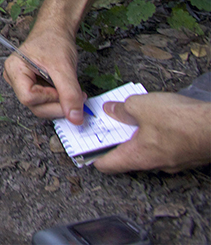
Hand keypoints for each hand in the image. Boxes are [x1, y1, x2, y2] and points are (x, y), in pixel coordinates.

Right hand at [2, 23, 86, 123]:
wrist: (56, 31)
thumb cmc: (54, 41)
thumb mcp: (64, 66)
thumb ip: (69, 93)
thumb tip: (75, 118)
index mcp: (14, 69)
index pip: (29, 97)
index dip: (50, 98)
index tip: (66, 91)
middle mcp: (14, 79)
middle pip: (35, 106)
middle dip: (58, 104)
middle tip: (77, 95)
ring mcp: (23, 84)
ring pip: (41, 107)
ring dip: (60, 103)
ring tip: (73, 91)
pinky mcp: (33, 87)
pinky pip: (45, 102)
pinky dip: (59, 100)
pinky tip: (66, 90)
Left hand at [94, 92, 210, 172]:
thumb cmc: (180, 121)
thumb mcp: (140, 106)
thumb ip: (121, 109)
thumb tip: (111, 110)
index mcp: (138, 157)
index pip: (108, 165)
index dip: (93, 156)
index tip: (85, 148)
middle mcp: (154, 164)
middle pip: (128, 157)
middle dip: (116, 140)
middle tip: (107, 125)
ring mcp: (173, 162)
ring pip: (148, 151)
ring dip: (138, 136)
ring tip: (132, 117)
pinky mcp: (187, 155)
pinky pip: (165, 147)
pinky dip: (156, 135)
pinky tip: (158, 119)